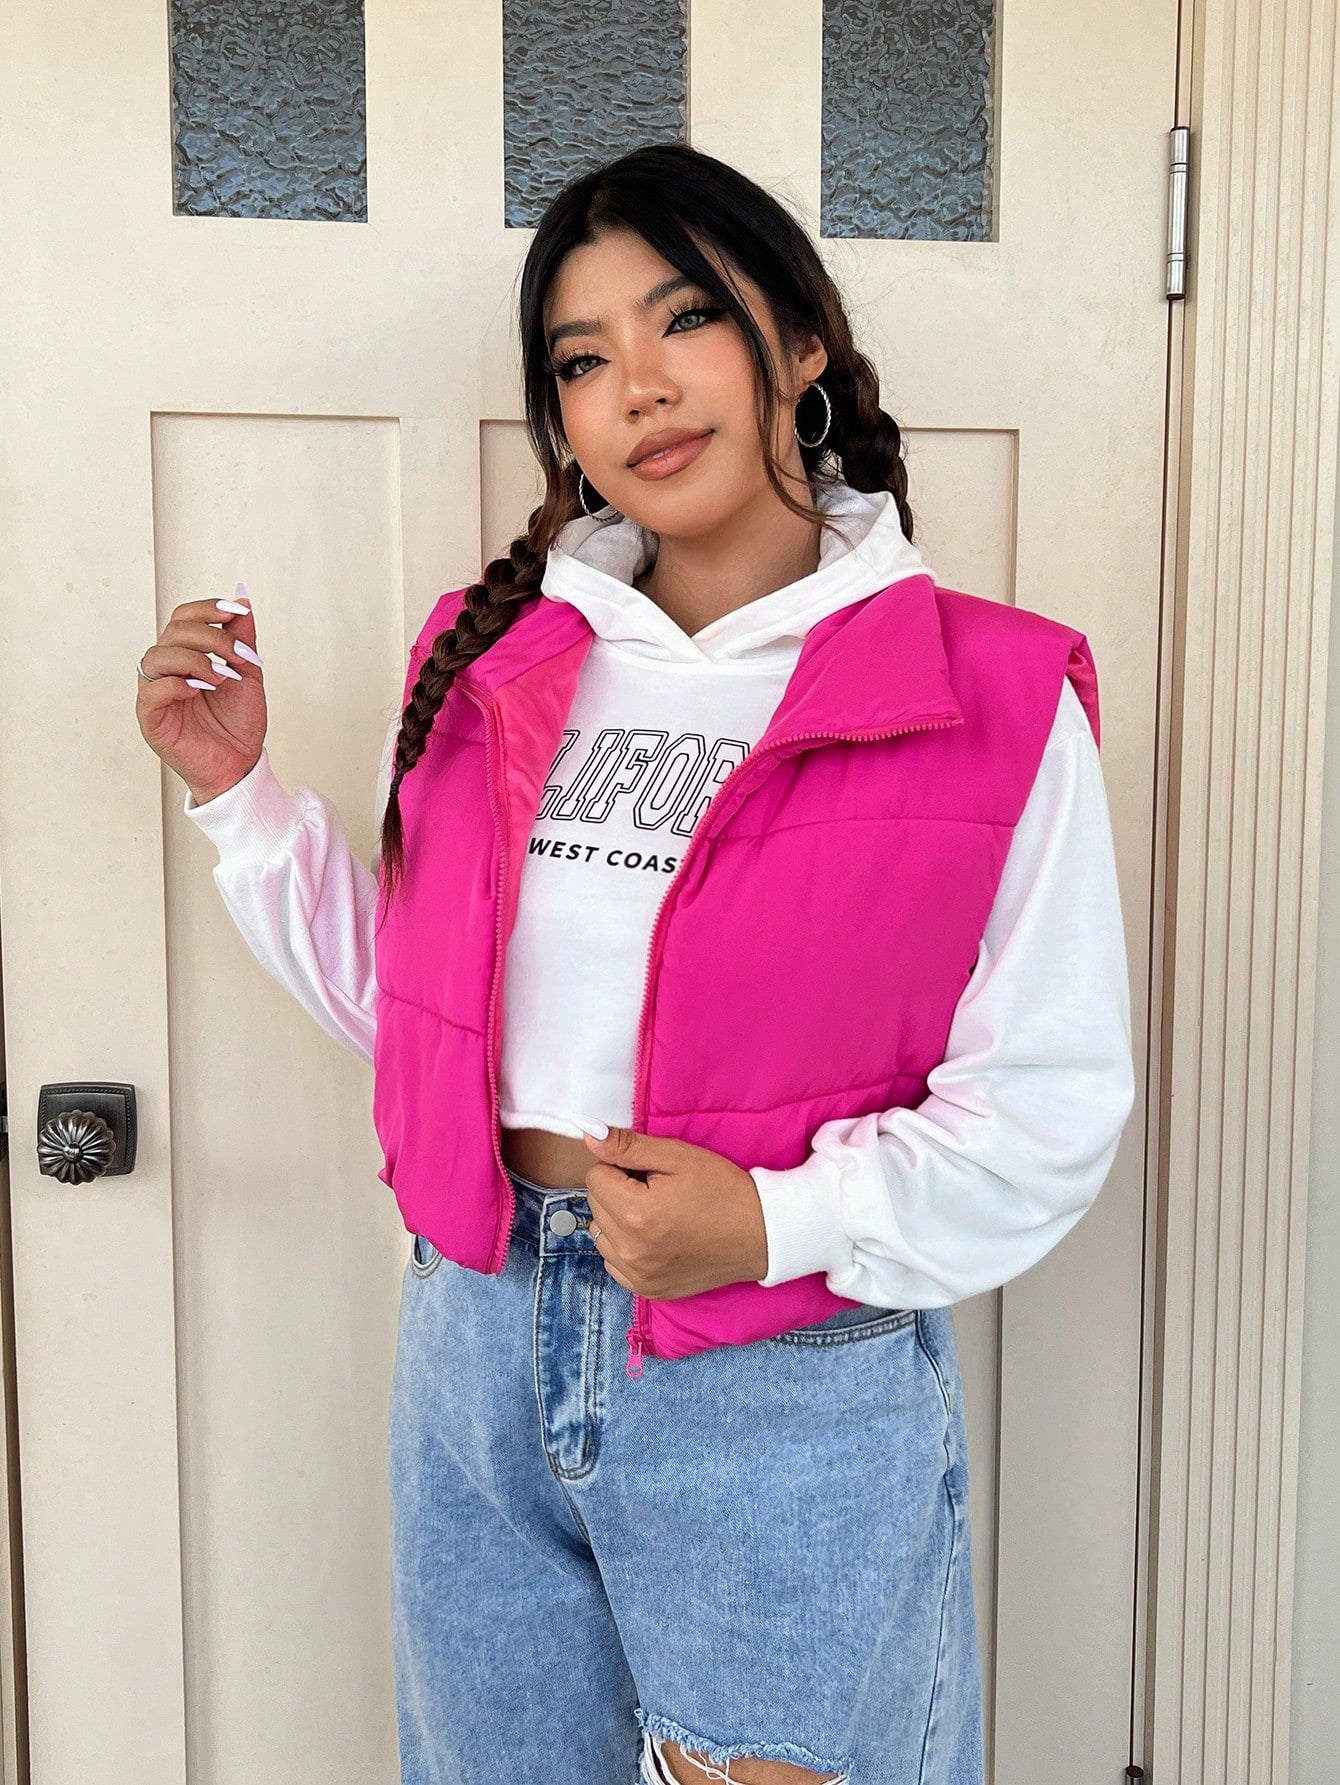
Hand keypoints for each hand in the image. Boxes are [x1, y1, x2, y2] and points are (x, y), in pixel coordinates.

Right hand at [135, 582, 266, 803]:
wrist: (240, 765)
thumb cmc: (238, 724)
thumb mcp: (248, 673)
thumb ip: (243, 638)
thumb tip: (242, 599)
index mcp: (186, 656)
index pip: (183, 618)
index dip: (206, 608)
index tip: (234, 612)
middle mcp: (167, 671)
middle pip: (172, 632)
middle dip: (210, 637)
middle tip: (237, 655)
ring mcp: (156, 693)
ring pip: (157, 656)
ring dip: (194, 659)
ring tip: (221, 677)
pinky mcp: (151, 718)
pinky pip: (152, 691)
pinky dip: (176, 684)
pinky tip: (199, 690)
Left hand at [579, 1124, 769, 1297]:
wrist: (760, 1235)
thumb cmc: (722, 1190)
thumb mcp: (679, 1157)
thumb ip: (628, 1147)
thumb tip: (588, 1134)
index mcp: (636, 1213)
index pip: (595, 1177)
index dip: (621, 1167)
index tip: (650, 1173)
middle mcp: (630, 1250)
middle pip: (596, 1205)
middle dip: (619, 1192)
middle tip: (658, 1192)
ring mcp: (637, 1275)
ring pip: (600, 1234)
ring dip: (618, 1220)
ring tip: (657, 1215)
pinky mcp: (646, 1290)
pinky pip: (613, 1262)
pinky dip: (626, 1247)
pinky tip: (655, 1239)